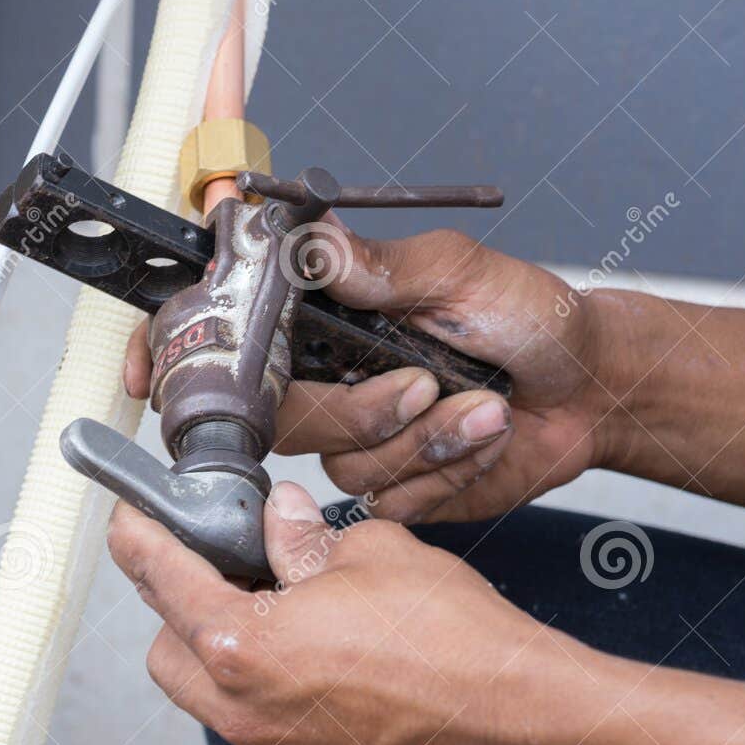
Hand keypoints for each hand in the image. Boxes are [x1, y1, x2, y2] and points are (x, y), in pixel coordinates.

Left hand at [106, 481, 597, 744]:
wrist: (524, 721)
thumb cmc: (456, 639)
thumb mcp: (370, 552)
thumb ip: (306, 538)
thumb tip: (280, 520)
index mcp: (244, 646)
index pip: (162, 582)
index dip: (140, 542)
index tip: (130, 524)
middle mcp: (249, 714)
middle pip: (169, 656)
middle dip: (179, 611)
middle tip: (222, 572)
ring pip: (214, 704)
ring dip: (226, 659)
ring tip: (283, 618)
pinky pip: (268, 735)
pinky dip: (274, 698)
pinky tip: (324, 666)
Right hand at [124, 220, 619, 521]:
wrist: (591, 391)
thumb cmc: (532, 319)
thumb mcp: (459, 274)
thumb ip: (379, 266)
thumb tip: (309, 243)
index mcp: (327, 315)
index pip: (226, 333)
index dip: (176, 354)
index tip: (153, 377)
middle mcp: (328, 377)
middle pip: (281, 417)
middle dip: (362, 410)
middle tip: (426, 383)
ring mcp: (356, 436)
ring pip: (339, 464)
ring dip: (423, 439)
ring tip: (482, 405)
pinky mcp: (392, 487)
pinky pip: (386, 500)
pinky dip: (444, 469)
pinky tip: (483, 438)